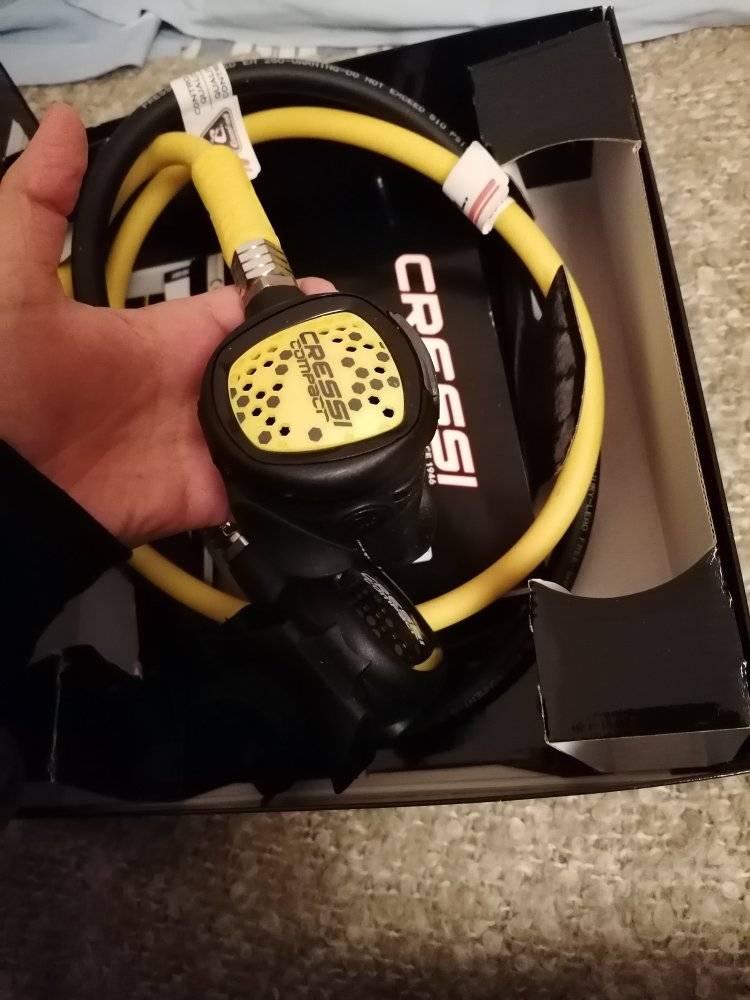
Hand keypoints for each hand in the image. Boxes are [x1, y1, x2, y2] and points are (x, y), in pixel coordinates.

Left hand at [0, 103, 331, 546]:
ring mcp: (199, 444)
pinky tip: (340, 464)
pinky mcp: (203, 493)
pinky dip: (297, 479)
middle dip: (322, 360)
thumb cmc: (2, 380)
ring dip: (321, 419)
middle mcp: (188, 389)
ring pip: (279, 426)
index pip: (242, 311)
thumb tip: (62, 123)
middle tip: (371, 356)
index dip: (288, 301)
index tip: (332, 293)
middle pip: (274, 370)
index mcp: (161, 338)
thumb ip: (40, 203)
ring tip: (373, 408)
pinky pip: (262, 485)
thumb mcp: (12, 279)